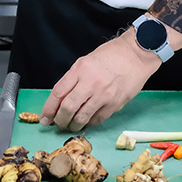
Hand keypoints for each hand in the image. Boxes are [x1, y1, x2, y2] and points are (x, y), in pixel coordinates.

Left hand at [39, 33, 159, 131]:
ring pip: (82, 117)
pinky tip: (86, 122)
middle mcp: (90, 83)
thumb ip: (74, 78)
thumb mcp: (86, 61)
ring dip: (73, 125)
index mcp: (80, 70)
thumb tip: (62, 98)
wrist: (136, 55)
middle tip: (58, 123)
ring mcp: (103, 95)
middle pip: (68, 108)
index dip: (49, 108)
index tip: (45, 118)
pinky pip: (97, 119)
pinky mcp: (114, 104)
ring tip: (71, 125)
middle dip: (60, 120)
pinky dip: (89, 123)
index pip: (58, 93)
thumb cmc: (111, 55)